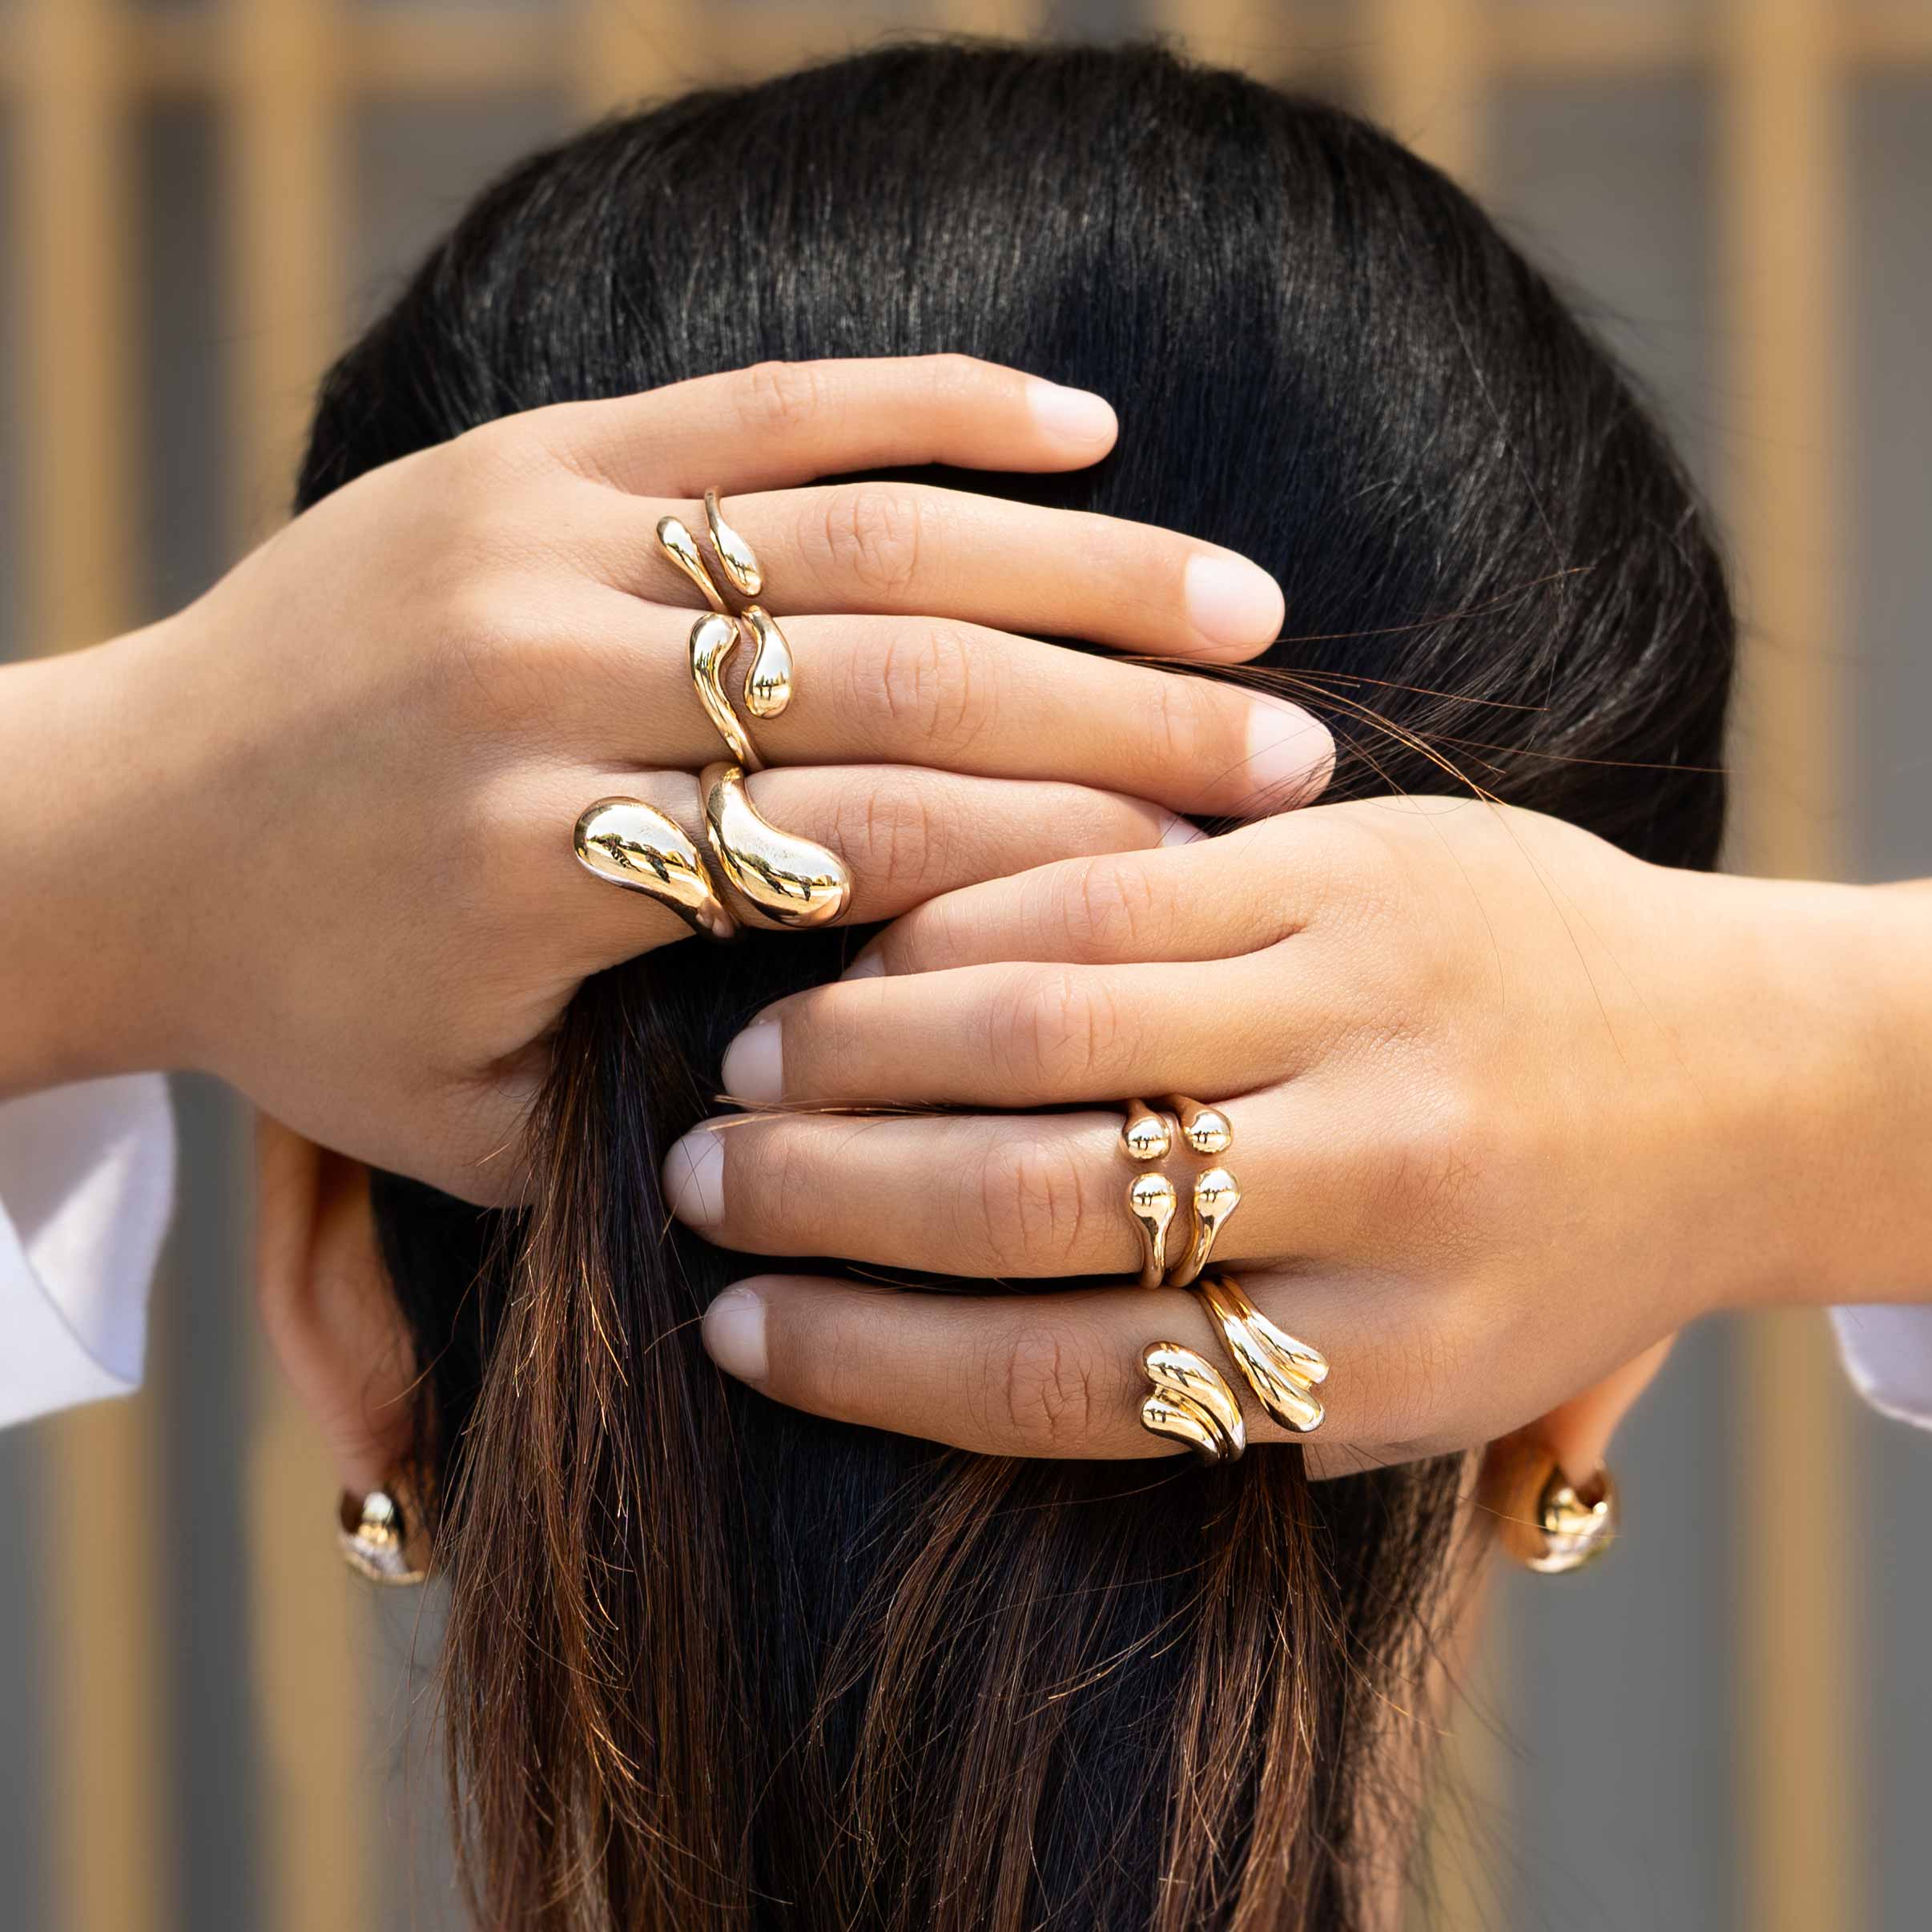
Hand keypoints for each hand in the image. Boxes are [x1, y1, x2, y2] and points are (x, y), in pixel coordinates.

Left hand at [0, 355, 1333, 1200]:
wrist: (113, 826)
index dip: (1056, 868)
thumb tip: (890, 1105)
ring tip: (1238, 607)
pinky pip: (758, 404)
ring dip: (1071, 567)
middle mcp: (544, 674)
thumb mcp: (468, 1120)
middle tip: (1290, 746)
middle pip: (897, 680)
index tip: (1213, 886)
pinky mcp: (522, 445)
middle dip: (1120, 717)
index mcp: (537, 860)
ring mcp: (533, 532)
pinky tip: (1081, 424)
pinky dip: (928, 403)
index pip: (864, 848)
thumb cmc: (306, 1000)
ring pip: (856, 531)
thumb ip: (665, 1120)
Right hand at [666, 796, 1902, 1471]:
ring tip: (754, 1074)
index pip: (1057, 1378)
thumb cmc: (1549, 1251)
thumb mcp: (1418, 1387)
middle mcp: (1375, 1187)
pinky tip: (876, 952)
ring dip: (859, 1054)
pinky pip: (1112, 890)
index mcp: (1379, 1359)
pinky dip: (970, 925)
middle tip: (700, 1185)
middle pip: (1026, 1200)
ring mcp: (1363, 1005)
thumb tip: (942, 1373)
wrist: (1747, 1072)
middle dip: (822, 1201)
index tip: (738, 1331)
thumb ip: (1223, 1404)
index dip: (865, 1359)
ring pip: (1042, 1026)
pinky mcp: (1358, 869)